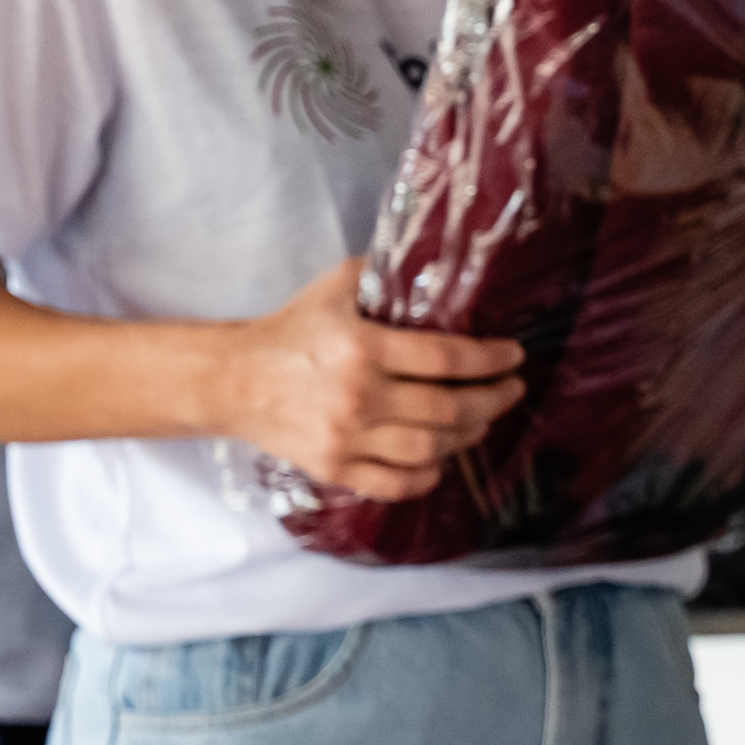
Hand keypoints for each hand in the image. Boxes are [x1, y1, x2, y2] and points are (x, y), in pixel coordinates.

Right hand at [203, 257, 522, 498]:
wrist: (232, 380)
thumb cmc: (288, 330)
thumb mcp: (333, 288)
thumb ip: (379, 274)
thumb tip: (429, 261)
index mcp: (363, 347)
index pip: (445, 359)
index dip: (489, 360)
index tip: (512, 356)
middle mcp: (359, 397)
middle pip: (448, 408)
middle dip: (492, 399)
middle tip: (511, 390)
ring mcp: (347, 438)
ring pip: (429, 449)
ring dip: (467, 436)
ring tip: (481, 420)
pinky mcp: (335, 468)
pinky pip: (395, 483)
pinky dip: (426, 477)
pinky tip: (439, 461)